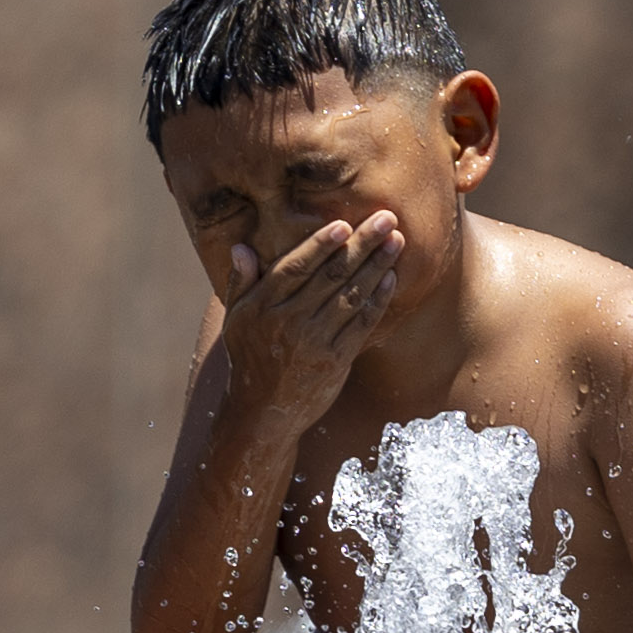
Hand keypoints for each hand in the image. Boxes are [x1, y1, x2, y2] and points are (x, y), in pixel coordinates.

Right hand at [221, 211, 402, 433]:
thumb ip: (241, 282)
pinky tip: (391, 278)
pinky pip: (360, 324)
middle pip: (330, 275)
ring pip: (350, 295)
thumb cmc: (250, 359)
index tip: (344, 223)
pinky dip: (377, 300)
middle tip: (387, 218)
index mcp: (262, 307)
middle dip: (362, 244)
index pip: (295, 267)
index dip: (321, 244)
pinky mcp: (335, 360)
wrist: (262, 413)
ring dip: (377, 266)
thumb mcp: (235, 320)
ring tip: (397, 241)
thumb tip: (241, 248)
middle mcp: (288, 322)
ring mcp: (314, 342)